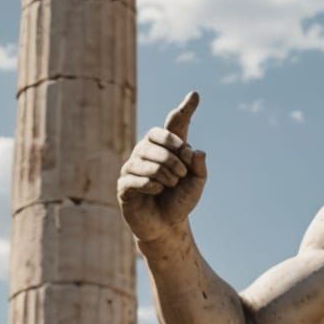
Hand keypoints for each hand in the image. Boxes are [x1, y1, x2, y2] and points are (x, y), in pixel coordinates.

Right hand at [118, 91, 206, 243]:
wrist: (167, 226)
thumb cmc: (180, 201)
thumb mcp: (196, 184)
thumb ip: (199, 167)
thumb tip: (197, 152)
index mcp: (165, 147)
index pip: (174, 125)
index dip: (184, 111)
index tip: (195, 96)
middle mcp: (146, 150)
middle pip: (158, 139)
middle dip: (175, 158)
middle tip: (181, 174)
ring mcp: (132, 166)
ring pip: (148, 160)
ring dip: (166, 174)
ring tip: (170, 185)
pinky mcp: (124, 184)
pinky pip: (137, 178)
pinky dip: (152, 185)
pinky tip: (157, 191)